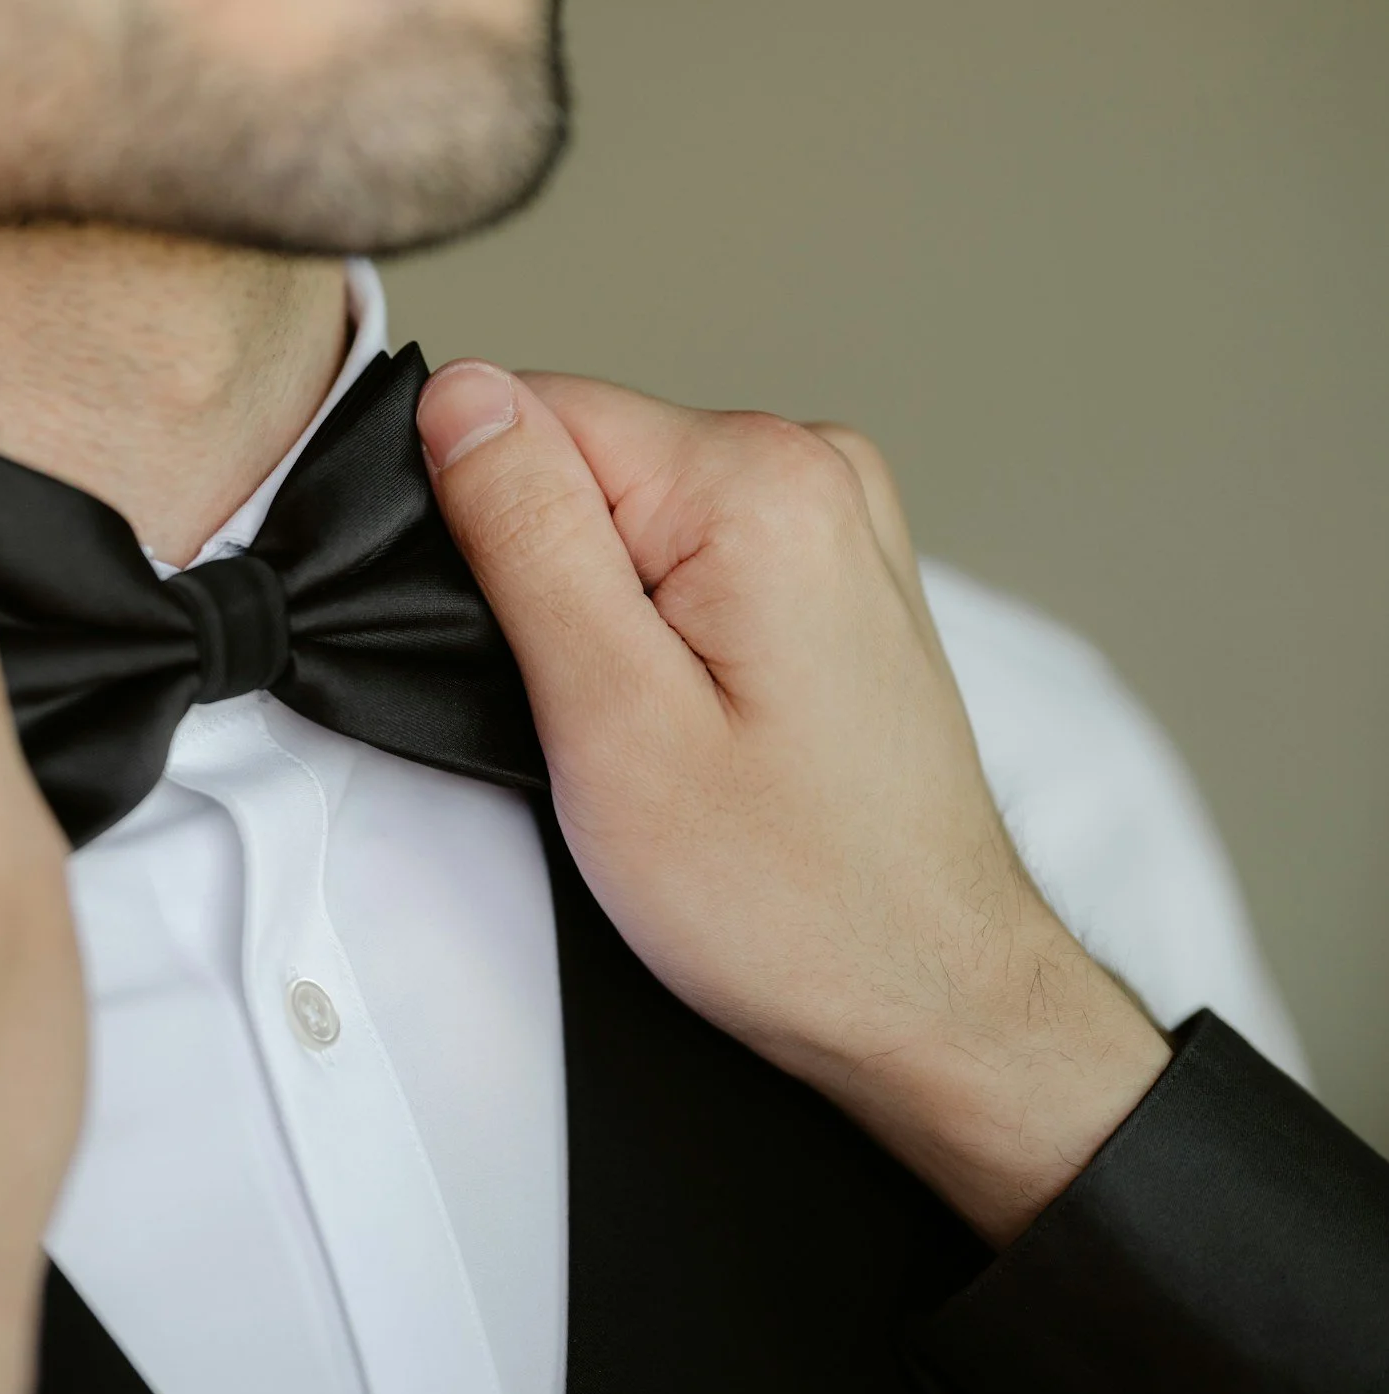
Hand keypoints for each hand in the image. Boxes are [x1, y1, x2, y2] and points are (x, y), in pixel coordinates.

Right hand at [416, 361, 1171, 1245]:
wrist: (931, 996)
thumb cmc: (790, 897)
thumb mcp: (611, 720)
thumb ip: (527, 536)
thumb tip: (461, 397)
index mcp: (758, 480)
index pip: (528, 408)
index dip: (480, 530)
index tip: (532, 656)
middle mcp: (812, 464)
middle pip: (581, 457)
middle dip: (543, 579)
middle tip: (600, 719)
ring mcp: (834, 514)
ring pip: (626, 510)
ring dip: (601, 612)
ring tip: (656, 732)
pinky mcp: (833, 567)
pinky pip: (686, 548)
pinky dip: (658, 627)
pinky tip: (697, 721)